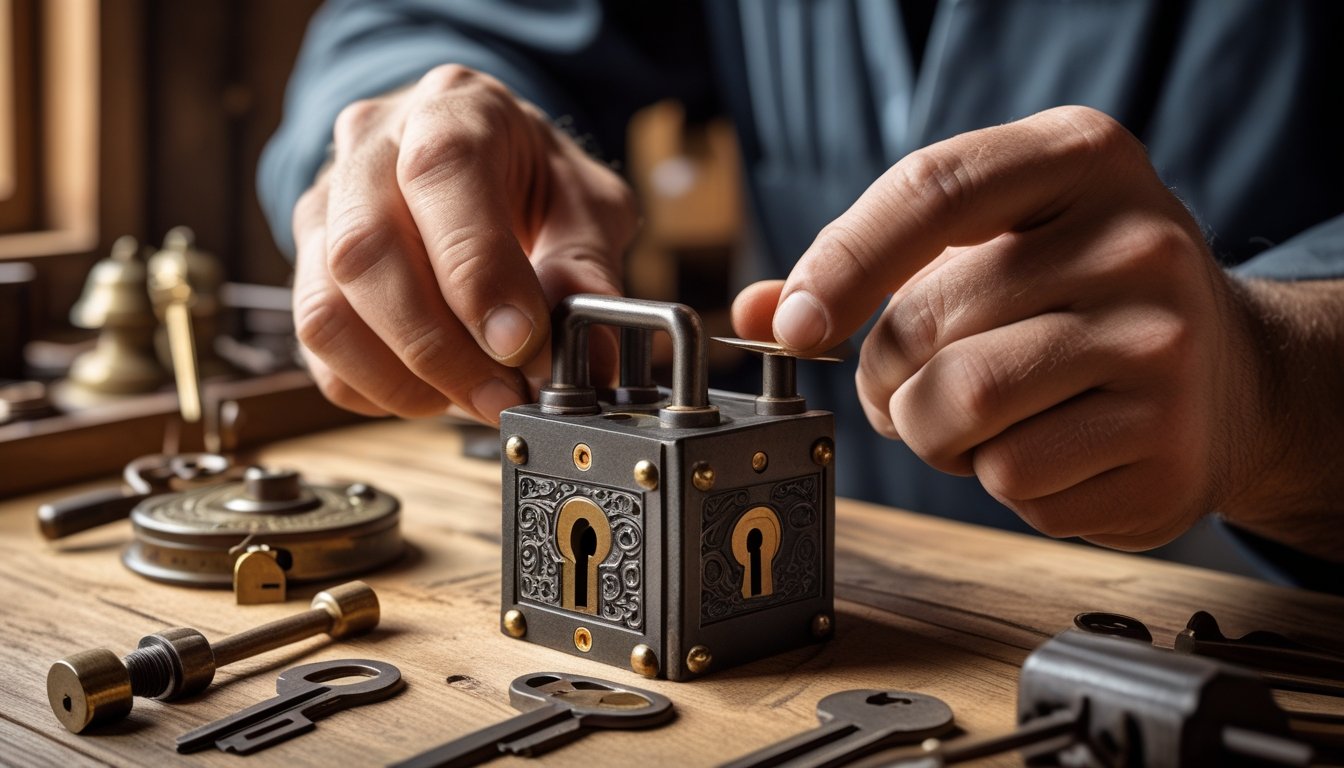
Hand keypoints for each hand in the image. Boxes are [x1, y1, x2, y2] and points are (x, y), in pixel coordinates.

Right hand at [291, 65, 635, 422]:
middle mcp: (371, 147)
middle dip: (439, 347)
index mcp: (452, 109)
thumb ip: (588, 268)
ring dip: (403, 379)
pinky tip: (433, 389)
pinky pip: (318, 347)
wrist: (479, 158)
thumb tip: (589, 354)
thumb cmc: (531, 177)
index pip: (439, 174)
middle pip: (366, 252)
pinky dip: (376, 388)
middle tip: (503, 395)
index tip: (519, 343)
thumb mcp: (586, 203)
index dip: (475, 270)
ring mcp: (325, 206)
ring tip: (474, 398)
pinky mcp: (306, 264)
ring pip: (326, 309)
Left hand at [734, 105, 1280, 550]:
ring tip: (977, 417)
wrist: (1228, 373)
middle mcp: (1136, 243)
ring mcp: (1162, 348)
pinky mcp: (1167, 447)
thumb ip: (872, 266)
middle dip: (887, 376)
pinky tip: (1049, 447)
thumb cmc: (1079, 296)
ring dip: (934, 434)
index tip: (792, 324)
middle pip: (927, 325)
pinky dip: (1000, 479)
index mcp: (1082, 159)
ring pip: (960, 410)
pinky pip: (1015, 481)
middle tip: (911, 386)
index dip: (842, 262)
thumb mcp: (994, 242)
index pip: (931, 191)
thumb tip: (755, 312)